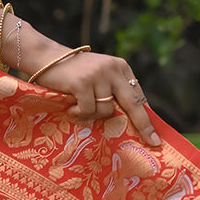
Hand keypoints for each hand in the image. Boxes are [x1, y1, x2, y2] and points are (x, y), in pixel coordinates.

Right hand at [7, 24, 161, 148]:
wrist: (45, 57)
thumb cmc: (71, 73)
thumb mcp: (97, 76)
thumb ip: (112, 90)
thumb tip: (128, 119)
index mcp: (120, 67)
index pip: (138, 96)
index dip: (146, 117)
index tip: (154, 135)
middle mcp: (113, 69)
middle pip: (133, 104)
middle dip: (143, 125)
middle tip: (153, 142)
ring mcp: (98, 75)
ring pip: (106, 110)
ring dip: (91, 115)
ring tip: (78, 106)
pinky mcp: (83, 83)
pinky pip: (88, 110)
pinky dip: (78, 112)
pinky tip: (70, 104)